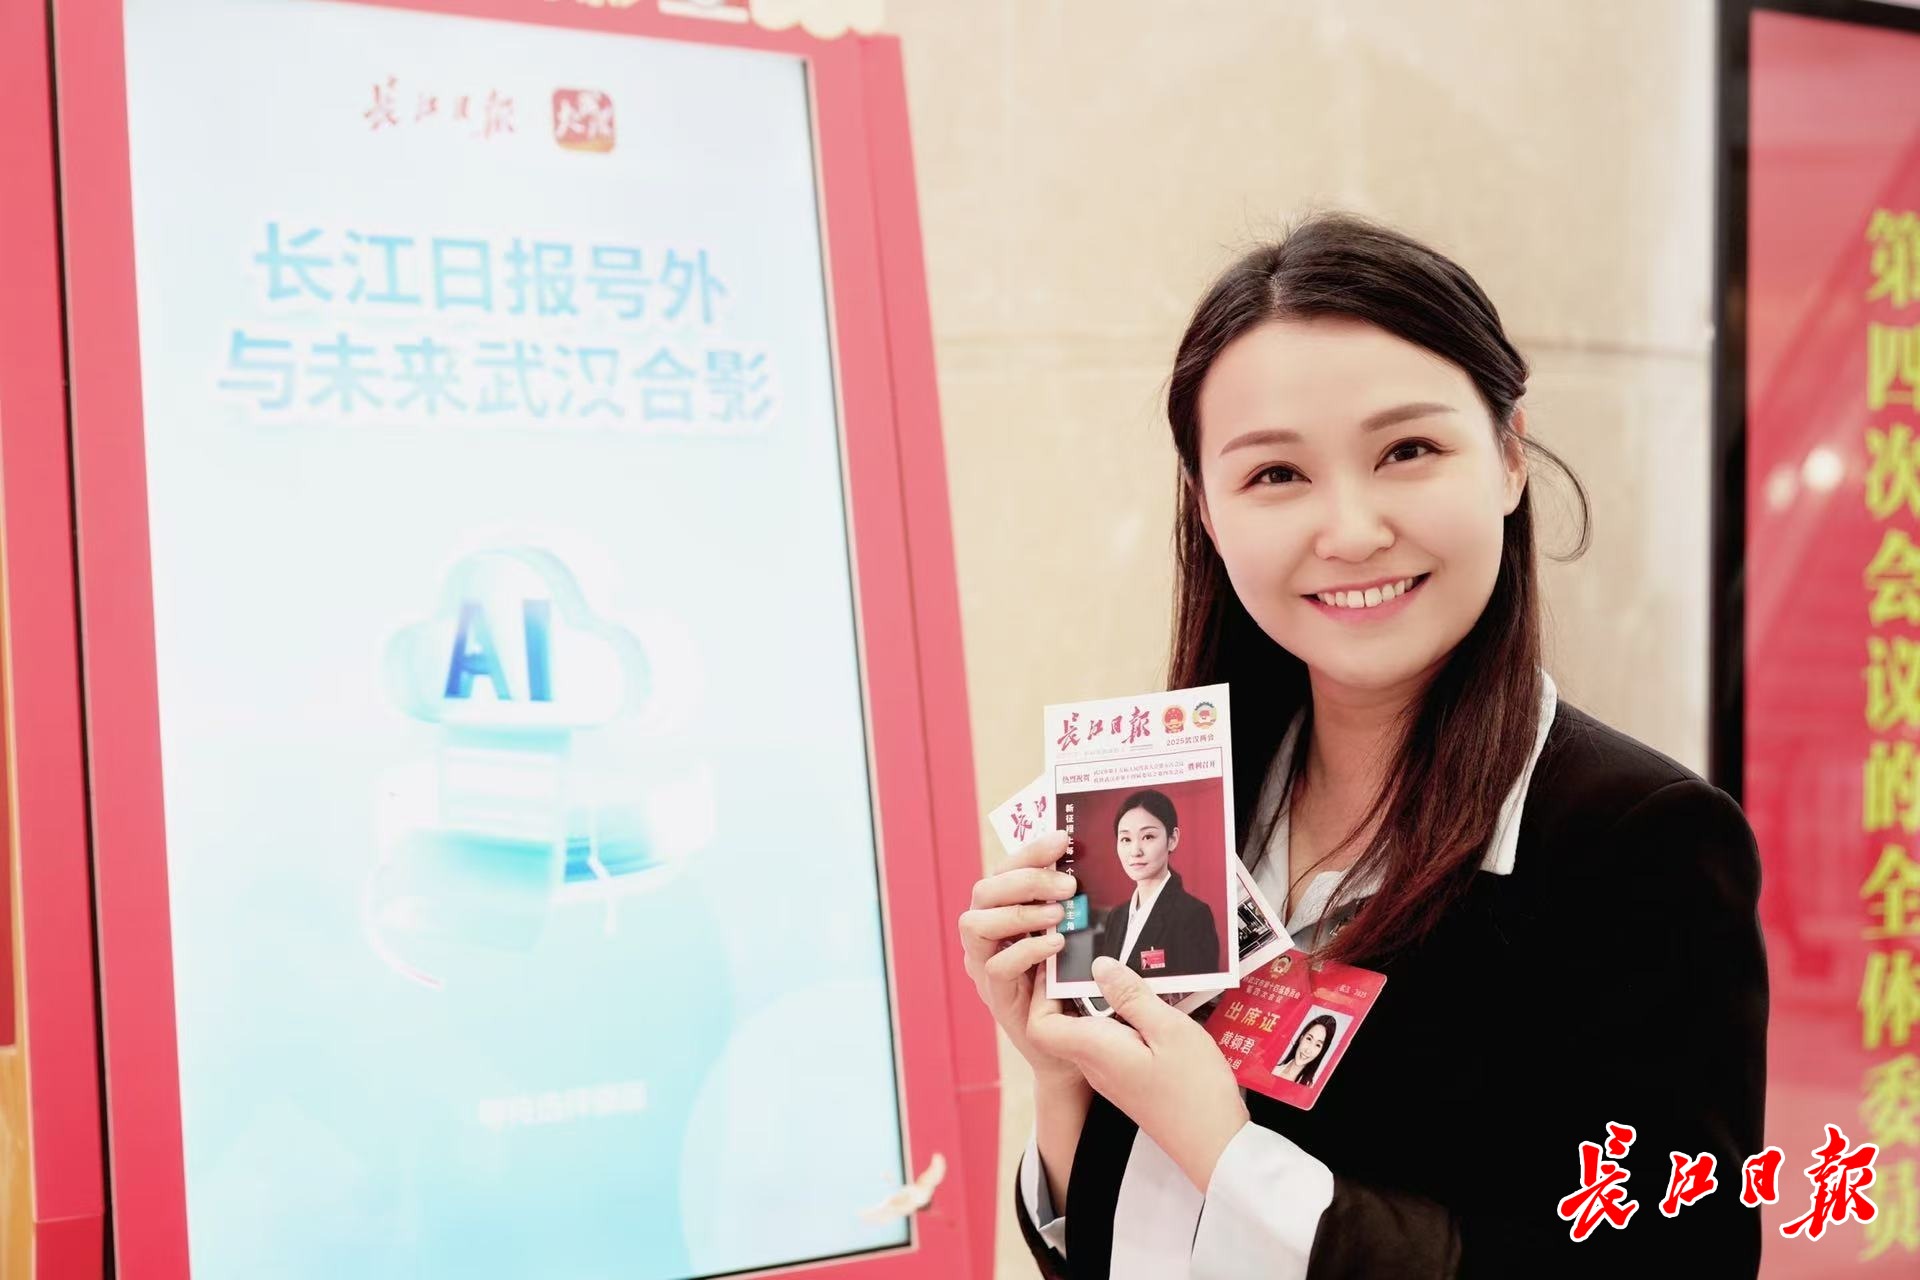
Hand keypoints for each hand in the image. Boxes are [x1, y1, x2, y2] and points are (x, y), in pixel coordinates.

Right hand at [957, 829, 1082, 1087]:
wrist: (1075, 1043)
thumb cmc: (1073, 983)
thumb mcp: (1072, 935)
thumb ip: (1067, 905)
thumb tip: (1085, 863)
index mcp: (1000, 912)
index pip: (1003, 870)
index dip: (1029, 851)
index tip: (1061, 839)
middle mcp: (984, 936)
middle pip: (983, 891)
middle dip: (1025, 880)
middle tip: (1068, 885)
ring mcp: (984, 966)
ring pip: (976, 925)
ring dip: (1018, 913)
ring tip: (1058, 916)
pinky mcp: (995, 996)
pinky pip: (997, 967)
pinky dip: (1025, 950)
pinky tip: (1056, 945)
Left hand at [1027, 956, 1249, 1191]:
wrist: (1214, 1145)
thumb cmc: (1195, 1091)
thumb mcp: (1169, 1029)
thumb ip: (1131, 996)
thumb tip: (1100, 966)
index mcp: (1096, 1050)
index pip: (1040, 1026)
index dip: (1042, 994)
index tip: (1063, 966)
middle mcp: (1095, 1065)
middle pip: (1062, 1024)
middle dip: (1074, 989)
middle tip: (1099, 960)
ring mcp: (1110, 1075)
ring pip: (1087, 1032)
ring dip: (1101, 1003)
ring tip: (1127, 977)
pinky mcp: (1127, 1080)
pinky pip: (1108, 1043)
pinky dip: (1119, 1020)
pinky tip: (1146, 1008)